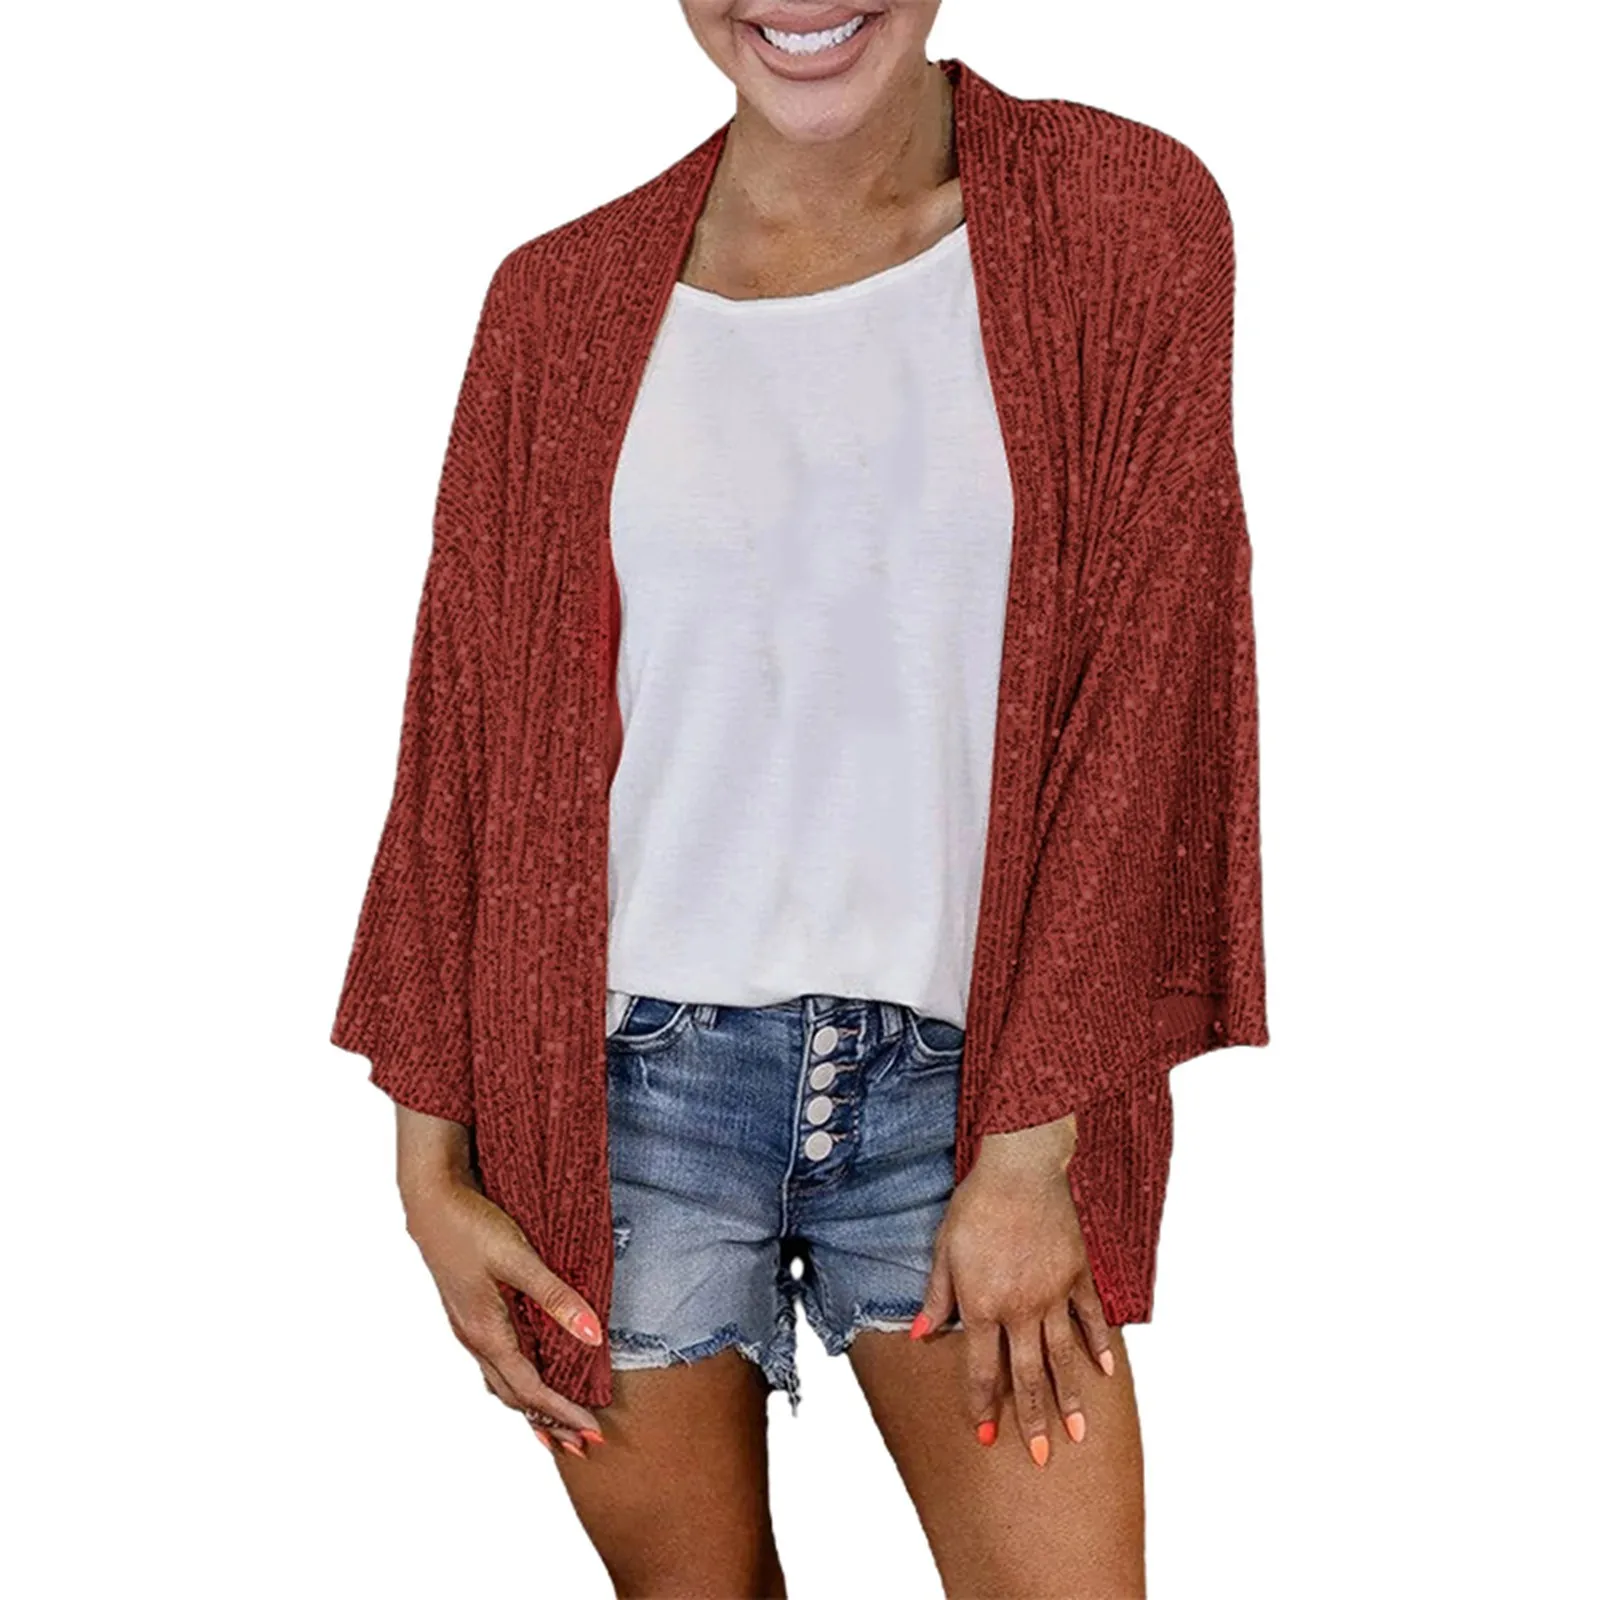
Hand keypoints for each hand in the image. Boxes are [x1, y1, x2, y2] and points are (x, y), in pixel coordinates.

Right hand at [394, 1108, 607, 1458]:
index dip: (563, 1413)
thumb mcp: (519, 1258)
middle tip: (580, 1445)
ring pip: (502, 1381)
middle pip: (515, 1396)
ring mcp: (468, 1327)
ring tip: (555, 1425)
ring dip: (531, 1406)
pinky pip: (495, 1362)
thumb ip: (557, 1298)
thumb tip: (593, 1337)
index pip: (532, 1390)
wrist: (429, 1199)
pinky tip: (527, 1373)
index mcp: (487, 1333)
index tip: (593, 1432)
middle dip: (548, 1422)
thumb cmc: (473, 1224)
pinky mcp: (468, 1312)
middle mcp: (474, 1338)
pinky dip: (516, 1380)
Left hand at [911, 1115, 1114, 1465]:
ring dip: (1071, 1398)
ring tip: (1081, 1433)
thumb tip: (920, 1335)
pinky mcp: (1077, 1275)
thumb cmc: (976, 1206)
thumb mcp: (944, 1249)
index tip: (987, 1436)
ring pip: (1063, 1356)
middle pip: (1027, 1375)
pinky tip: (1104, 1373)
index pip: (980, 1369)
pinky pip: (1090, 1319)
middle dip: (1034, 1420)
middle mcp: (1021, 1309)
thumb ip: (936, 1296)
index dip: (983, 1405)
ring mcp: (1053, 1294)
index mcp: (983, 1305)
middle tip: (1044, 1457)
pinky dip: (1099, 1347)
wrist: (1020, 1169)